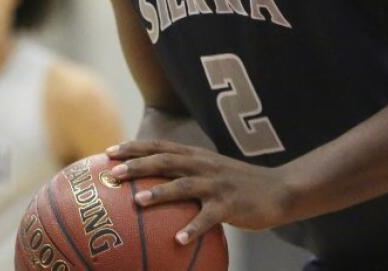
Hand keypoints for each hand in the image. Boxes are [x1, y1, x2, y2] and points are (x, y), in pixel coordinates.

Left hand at [105, 140, 292, 244]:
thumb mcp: (212, 174)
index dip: (134, 147)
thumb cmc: (239, 186)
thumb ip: (187, 176)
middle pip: (165, 160)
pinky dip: (193, 228)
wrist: (279, 190)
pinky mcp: (230, 204)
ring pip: (183, 185)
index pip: (160, 146)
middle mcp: (204, 165)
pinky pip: (208, 218)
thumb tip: (154, 188)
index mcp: (197, 157)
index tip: (108, 151)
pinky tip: (178, 241)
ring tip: (138, 202)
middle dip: (137, 165)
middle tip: (113, 173)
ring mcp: (217, 184)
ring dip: (160, 193)